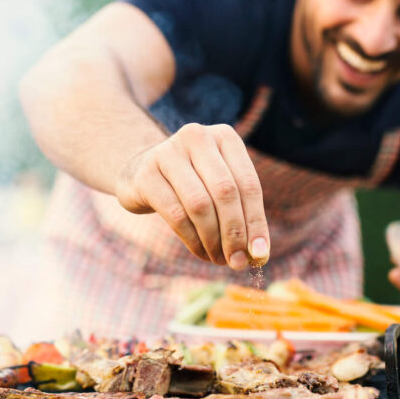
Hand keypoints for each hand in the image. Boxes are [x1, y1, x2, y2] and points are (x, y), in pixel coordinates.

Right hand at [115, 123, 270, 269]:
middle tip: (238, 262)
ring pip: (200, 205)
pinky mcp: (146, 174)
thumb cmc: (191, 183)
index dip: (256, 222)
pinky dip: (192, 239)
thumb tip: (259, 254)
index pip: (248, 183)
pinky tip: (200, 252)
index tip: (260, 254)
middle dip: (235, 233)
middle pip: (226, 193)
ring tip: (218, 259)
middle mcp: (197, 137)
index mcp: (224, 136)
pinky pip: (176, 214)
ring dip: (213, 240)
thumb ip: (241, 214)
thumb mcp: (219, 187)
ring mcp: (168, 152)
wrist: (140, 172)